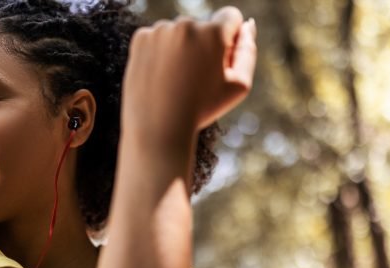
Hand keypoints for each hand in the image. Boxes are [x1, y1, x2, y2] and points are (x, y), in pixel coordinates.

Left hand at [121, 6, 257, 141]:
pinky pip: (157, 39)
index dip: (229, 40)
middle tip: (194, 81)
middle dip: (203, 46)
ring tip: (175, 82)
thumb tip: (248, 25)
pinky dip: (160, 53)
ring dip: (180, 49)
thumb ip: (247, 51)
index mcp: (213, 32)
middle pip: (202, 27)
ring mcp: (160, 30)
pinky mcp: (141, 39)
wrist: (158, 128)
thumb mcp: (238, 85)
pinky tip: (159, 76)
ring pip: (179, 33)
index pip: (230, 16)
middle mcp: (186, 24)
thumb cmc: (202, 109)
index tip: (218, 62)